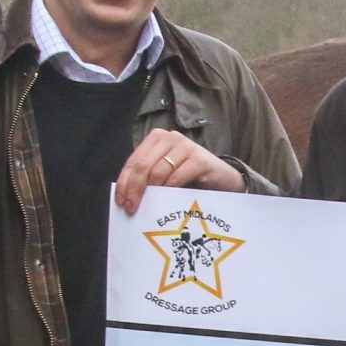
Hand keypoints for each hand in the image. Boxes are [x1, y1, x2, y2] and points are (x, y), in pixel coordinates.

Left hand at [113, 128, 242, 213]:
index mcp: (157, 138)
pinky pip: (177, 177)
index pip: (134, 161)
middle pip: (143, 165)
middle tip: (131, 207)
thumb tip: (126, 193)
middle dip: (134, 188)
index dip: (125, 182)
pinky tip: (166, 199)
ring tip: (148, 206)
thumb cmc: (192, 176)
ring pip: (158, 172)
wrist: (224, 178)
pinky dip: (169, 189)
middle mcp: (170, 138)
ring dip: (151, 192)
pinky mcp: (199, 159)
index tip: (121, 201)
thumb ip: (148, 175)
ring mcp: (185, 147)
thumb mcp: (166, 172)